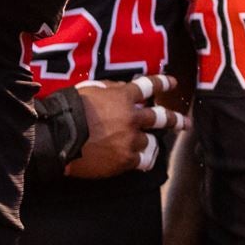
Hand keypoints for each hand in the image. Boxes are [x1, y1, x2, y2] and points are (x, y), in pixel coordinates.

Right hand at [65, 74, 188, 178]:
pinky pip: (142, 161)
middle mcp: (132, 118)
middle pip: (162, 118)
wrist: (60, 137)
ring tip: (150, 147)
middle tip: (185, 124)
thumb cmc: (71, 110)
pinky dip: (141, 160)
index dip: (163, 83)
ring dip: (150, 143)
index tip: (173, 83)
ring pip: (151, 143)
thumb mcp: (90, 89)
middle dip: (176, 120)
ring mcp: (131, 140)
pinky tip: (140, 161)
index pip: (149, 86)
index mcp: (123, 97)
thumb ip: (110, 88)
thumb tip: (122, 89)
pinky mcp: (125, 160)